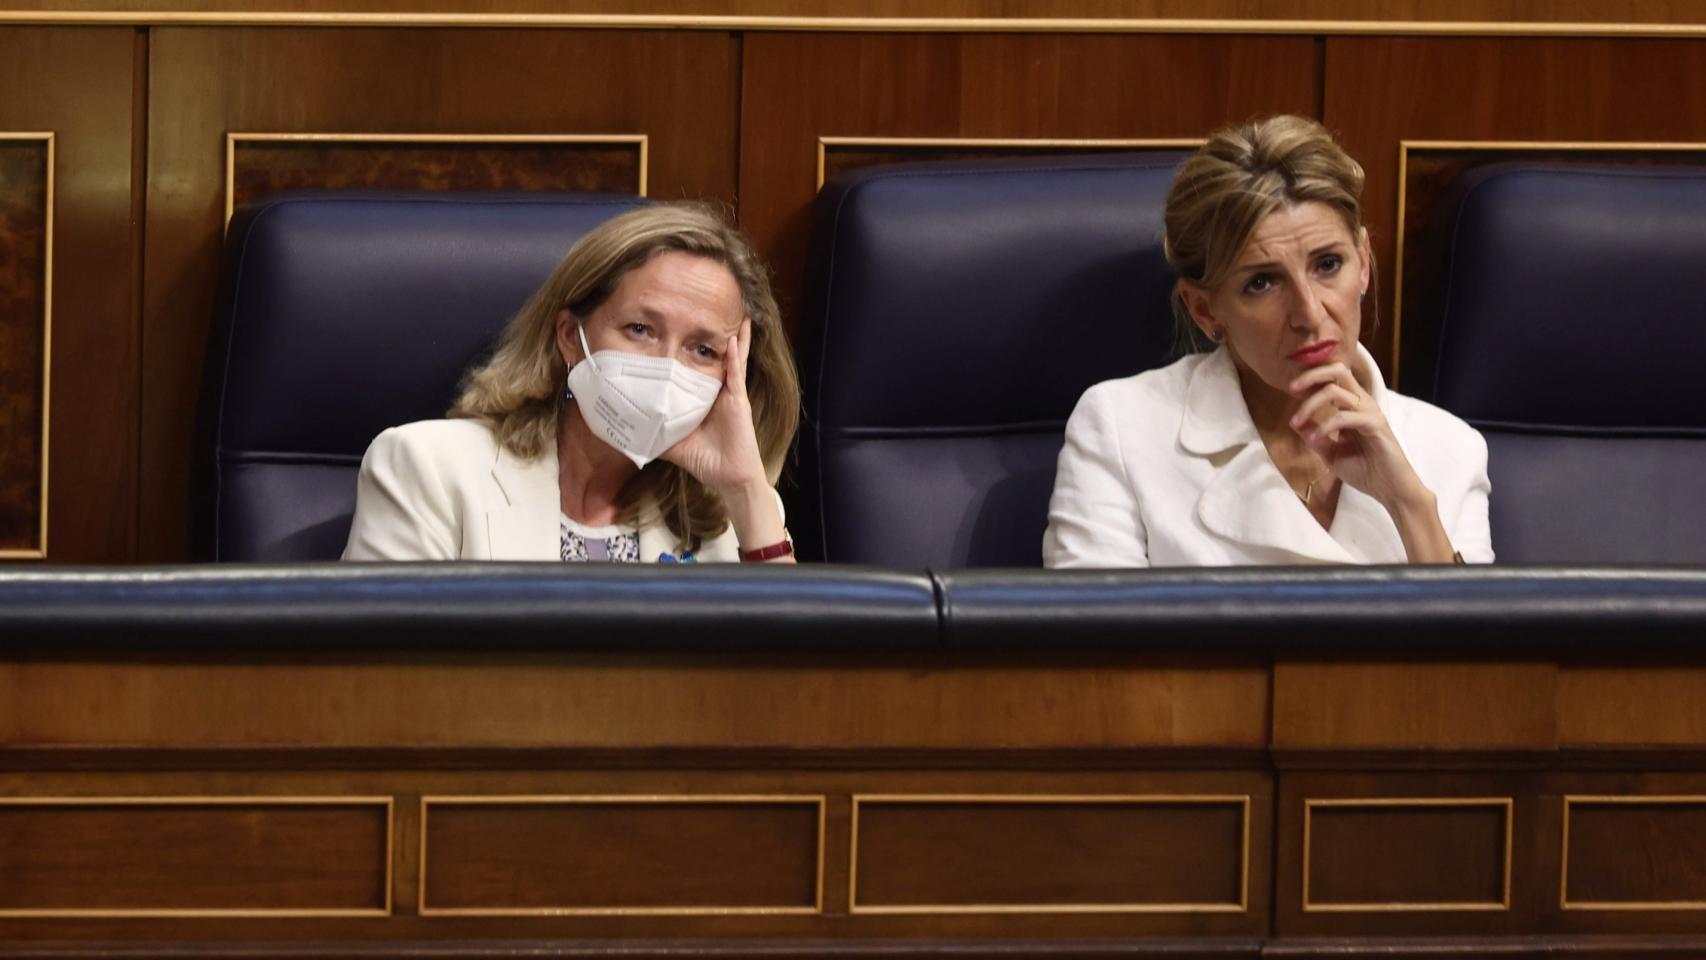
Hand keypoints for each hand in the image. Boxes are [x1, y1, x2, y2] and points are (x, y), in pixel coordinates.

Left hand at [662, 318, 768, 496]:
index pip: (698, 369)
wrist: (728, 477)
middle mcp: (720, 392)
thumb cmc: (704, 461)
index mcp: (705, 399)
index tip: (683, 331)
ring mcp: (731, 395)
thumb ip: (654, 433)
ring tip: (738, 315)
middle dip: (718, 337)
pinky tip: (734, 339)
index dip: (694, 351)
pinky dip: (736, 356)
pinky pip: (736, 374)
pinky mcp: (738, 401)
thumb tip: (626, 431)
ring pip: (733, 360)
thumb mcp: (672, 442)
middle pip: (719, 358)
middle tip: (713, 312)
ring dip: (736, 338)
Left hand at [1287, 361, 1428, 511]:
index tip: (1291, 390)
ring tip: (1295, 423)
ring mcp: (1370, 412)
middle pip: (1339, 371)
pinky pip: (1344, 417)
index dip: (1312, 378)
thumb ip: (1315, 436)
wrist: (1390, 490)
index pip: (1334, 379)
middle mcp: (1362, 403)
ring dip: (1310, 405)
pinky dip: (1325, 426)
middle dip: (1312, 375)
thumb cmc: (1365, 471)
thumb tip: (1295, 422)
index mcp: (1353, 406)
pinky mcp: (1375, 425)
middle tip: (1292, 388)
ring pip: (1335, 392)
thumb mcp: (1331, 453)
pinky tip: (1314, 439)